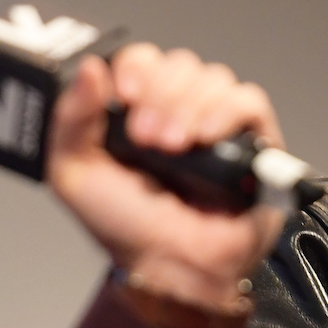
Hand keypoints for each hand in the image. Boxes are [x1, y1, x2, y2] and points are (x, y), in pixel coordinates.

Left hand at [47, 45, 286, 308]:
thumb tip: (91, 69)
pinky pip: (249, 102)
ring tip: (173, 149)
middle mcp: (181, 112)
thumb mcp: (73, 173)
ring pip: (214, 78)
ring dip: (188, 108)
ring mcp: (220, 126)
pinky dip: (225, 112)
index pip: (144, 60)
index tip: (125, 96)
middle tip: (145, 136)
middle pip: (180, 64)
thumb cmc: (128, 230)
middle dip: (159, 95)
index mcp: (139, 111)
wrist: (170, 267)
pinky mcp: (257, 142)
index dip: (136, 68)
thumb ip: (70, 118)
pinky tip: (204, 139)